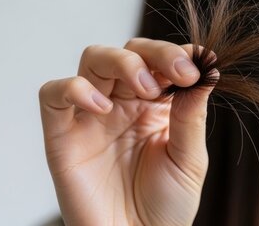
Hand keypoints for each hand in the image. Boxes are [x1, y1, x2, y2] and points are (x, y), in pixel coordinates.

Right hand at [39, 38, 213, 225]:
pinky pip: (53, 95)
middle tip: (179, 75)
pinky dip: (75, 89)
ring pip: (94, 59)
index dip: (178, 55)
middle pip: (129, 51)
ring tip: (145, 90)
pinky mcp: (62, 136)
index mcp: (157, 105)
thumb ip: (191, 115)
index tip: (198, 66)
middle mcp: (124, 104)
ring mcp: (92, 116)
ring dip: (122, 63)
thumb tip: (206, 70)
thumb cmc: (166, 207)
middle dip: (155, 53)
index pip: (162, 60)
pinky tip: (103, 107)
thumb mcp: (189, 159)